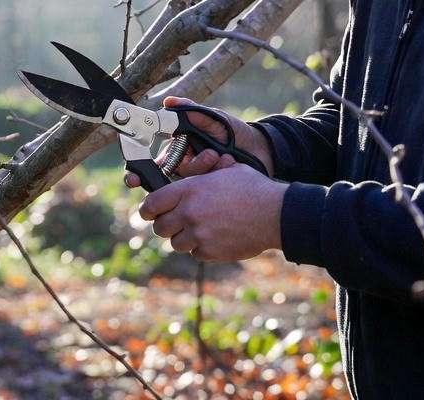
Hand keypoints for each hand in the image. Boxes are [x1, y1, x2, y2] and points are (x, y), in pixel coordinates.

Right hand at [124, 96, 274, 188]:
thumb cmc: (233, 131)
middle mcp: (184, 167)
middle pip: (163, 177)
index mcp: (178, 149)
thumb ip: (191, 111)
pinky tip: (227, 162)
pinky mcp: (212, 190)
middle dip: (154, 180)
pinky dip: (214, 173)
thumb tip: (167, 102)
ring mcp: (198, 181)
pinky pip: (204, 187)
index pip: (152, 161)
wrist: (261, 149)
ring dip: (199, 166)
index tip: (132, 177)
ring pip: (185, 181)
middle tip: (140, 181)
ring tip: (217, 154)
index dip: (138, 170)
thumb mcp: (212, 117)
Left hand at [137, 164, 285, 261]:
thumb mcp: (226, 171)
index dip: (147, 210)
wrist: (275, 213)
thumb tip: (189, 170)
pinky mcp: (211, 251)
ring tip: (198, 231)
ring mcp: (199, 234)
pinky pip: (195, 254)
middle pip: (160, 227)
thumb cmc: (253, 188)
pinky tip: (214, 239)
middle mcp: (188, 213)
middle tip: (175, 224)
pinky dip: (201, 249)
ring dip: (183, 238)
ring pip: (175, 243)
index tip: (148, 213)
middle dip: (165, 225)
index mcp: (188, 190)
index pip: (151, 204)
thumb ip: (202, 175)